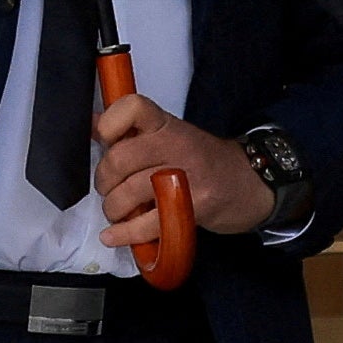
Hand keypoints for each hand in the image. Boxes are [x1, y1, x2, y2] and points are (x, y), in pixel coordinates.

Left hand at [92, 94, 272, 242]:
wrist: (249, 182)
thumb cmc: (203, 159)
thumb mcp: (171, 136)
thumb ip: (134, 133)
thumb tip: (93, 125)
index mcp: (167, 123)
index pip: (133, 107)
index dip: (111, 123)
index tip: (105, 139)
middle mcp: (176, 144)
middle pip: (121, 158)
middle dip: (104, 180)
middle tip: (108, 188)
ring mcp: (185, 177)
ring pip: (130, 192)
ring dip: (113, 208)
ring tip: (116, 211)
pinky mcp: (192, 208)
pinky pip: (148, 223)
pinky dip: (124, 234)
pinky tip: (113, 236)